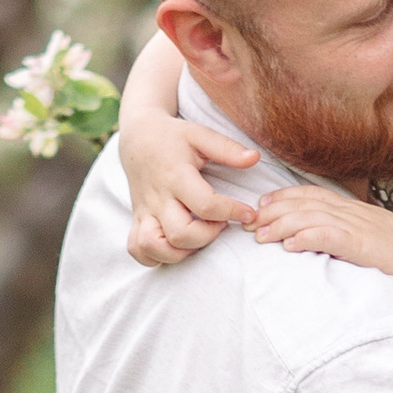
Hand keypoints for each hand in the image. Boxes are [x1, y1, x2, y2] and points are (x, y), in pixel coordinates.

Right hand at [122, 114, 256, 264]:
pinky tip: (175, 247)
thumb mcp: (200, 135)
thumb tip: (255, 158)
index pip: (205, 205)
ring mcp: (145, 212)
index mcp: (176, 176)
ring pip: (154, 247)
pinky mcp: (137, 220)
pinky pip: (137, 249)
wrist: (137, 137)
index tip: (248, 212)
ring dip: (181, 252)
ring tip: (199, 237)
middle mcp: (158, 198)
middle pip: (180, 234)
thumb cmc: (172, 137)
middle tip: (221, 224)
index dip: (232, 212)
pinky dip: (155, 257)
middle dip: (208, 236)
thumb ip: (227, 149)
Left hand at [246, 180, 392, 280]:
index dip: (283, 197)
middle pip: (305, 203)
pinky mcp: (364, 245)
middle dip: (273, 211)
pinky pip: (331, 236)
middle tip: (249, 223)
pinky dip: (309, 237)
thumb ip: (343, 234)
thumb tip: (315, 238)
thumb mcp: (367, 239)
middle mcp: (353, 212)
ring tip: (261, 237)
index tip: (260, 206)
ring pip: (312, 217)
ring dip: (282, 225)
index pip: (311, 195)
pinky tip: (290, 245)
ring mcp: (359, 227)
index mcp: (353, 209)